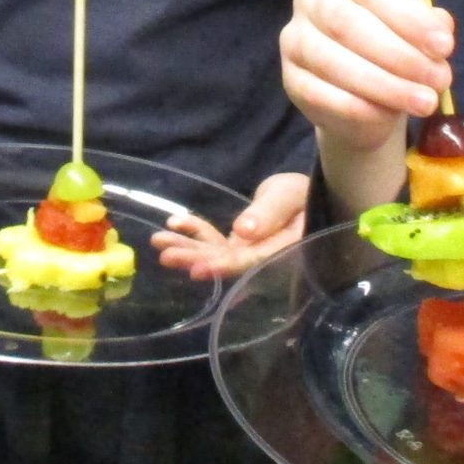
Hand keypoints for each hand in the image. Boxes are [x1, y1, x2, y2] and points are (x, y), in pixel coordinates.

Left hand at [154, 170, 309, 279]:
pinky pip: (215, 244)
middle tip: (167, 255)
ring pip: (218, 255)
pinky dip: (196, 232)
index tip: (196, 270)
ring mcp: (251, 255)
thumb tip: (245, 232)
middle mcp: (266, 260)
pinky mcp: (240, 248)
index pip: (253, 262)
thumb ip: (270, 212)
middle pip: (230, 264)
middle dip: (197, 260)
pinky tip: (175, 222)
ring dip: (188, 248)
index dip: (225, 267)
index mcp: (287, 252)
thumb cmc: (303, 193)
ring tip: (158, 241)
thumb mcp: (288, 194)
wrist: (305, 196)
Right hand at [280, 0, 452, 155]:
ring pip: (334, 61)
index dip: (409, 16)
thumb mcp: (417, 32)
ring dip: (385, 85)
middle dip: (401, 55)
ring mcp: (295, 39)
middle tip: (440, 80)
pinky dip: (358, 106)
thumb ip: (431, 26)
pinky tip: (388, 116)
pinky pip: (320, 93)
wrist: (363, 100)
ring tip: (424, 102)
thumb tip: (441, 28)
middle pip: (350, 23)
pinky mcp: (290, 79)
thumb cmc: (393, 50)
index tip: (445, 46)